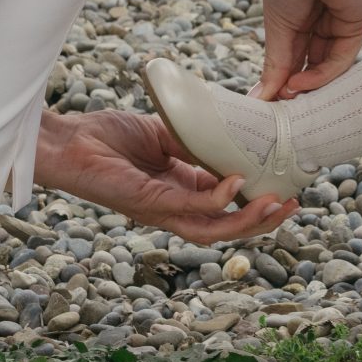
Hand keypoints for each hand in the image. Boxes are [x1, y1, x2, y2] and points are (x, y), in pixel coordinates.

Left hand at [34, 107, 296, 241]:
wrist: (69, 142)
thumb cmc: (107, 137)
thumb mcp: (164, 132)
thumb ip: (194, 142)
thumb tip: (230, 138)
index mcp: (181, 189)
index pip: (227, 205)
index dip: (257, 200)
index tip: (286, 187)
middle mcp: (175, 207)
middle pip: (227, 226)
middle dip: (262, 221)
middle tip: (292, 206)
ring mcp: (162, 210)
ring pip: (214, 229)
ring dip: (248, 222)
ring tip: (276, 205)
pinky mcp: (148, 204)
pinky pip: (190, 208)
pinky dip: (217, 199)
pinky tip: (236, 184)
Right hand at [257, 0, 361, 99]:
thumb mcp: (277, 28)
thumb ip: (275, 65)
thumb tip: (259, 98)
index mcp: (302, 20)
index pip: (297, 59)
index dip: (284, 81)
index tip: (268, 101)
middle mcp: (324, 24)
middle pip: (314, 67)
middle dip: (298, 89)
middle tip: (280, 110)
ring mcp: (342, 25)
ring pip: (329, 67)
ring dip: (308, 86)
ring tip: (286, 95)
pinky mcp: (356, 23)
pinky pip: (341, 58)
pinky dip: (322, 75)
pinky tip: (301, 82)